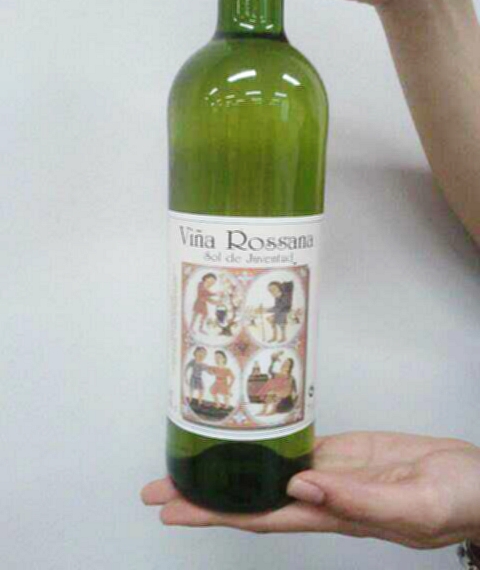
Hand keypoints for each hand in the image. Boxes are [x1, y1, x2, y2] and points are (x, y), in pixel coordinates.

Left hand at [142, 432, 479, 548]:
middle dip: (204, 495)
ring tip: (191, 462)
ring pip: (267, 470)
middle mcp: (321, 494)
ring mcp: (331, 470)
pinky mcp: (343, 450)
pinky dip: (267, 444)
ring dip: (229, 469)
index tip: (173, 511)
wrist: (474, 480)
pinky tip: (247, 441)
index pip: (261, 516)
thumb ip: (355, 501)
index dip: (214, 514)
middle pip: (252, 496)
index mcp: (333, 514)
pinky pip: (296, 446)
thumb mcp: (409, 505)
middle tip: (158, 488)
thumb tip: (301, 487)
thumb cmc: (453, 500)